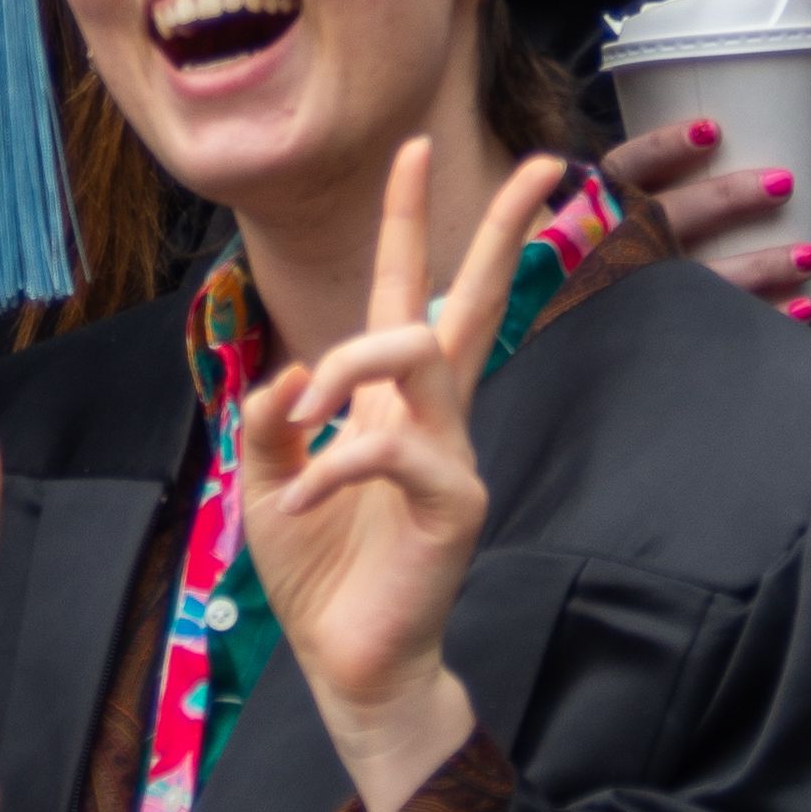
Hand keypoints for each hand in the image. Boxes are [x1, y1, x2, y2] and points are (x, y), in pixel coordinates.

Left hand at [236, 137, 553, 811]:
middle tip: (541, 163)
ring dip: (358, 354)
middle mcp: (431, 414)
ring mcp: (451, 454)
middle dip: (503, 229)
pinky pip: (392, 448)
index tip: (415, 149)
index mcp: (388, 400)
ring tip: (314, 398)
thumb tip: (295, 371)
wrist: (349, 663)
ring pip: (424, 352)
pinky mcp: (455, 502)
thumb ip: (274, 417)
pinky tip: (307, 497)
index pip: (404, 290)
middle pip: (477, 301)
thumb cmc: (318, 568)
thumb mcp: (269, 478)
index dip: (406, 221)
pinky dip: (336, 461)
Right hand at [600, 115, 810, 316]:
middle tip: (783, 183)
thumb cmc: (583, 250)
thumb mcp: (592, 207)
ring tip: (808, 255)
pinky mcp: (662, 330)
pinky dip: (762, 315)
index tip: (713, 131)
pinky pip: (715, 328)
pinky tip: (801, 308)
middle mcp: (612, 245)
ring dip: (761, 265)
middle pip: (670, 216)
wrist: (554, 328)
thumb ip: (635, 180)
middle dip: (727, 200)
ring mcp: (635, 293)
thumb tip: (720, 137)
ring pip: (700, 278)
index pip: (627, 168)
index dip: (667, 147)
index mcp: (595, 205)